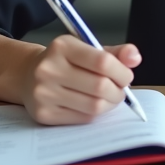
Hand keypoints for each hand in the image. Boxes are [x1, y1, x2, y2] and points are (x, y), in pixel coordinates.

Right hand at [18, 36, 141, 124]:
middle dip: (118, 91)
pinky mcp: (43, 114)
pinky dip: (95, 113)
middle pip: (100, 86)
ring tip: (109, 97)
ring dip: (109, 104)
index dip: (122, 72)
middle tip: (120, 90)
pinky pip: (82, 118)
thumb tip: (135, 58)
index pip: (102, 61)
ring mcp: (44, 93)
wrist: (28, 75)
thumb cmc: (65, 61)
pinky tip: (93, 105)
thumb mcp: (87, 48)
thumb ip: (115, 52)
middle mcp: (49, 69)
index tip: (127, 76)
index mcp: (62, 46)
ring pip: (93, 106)